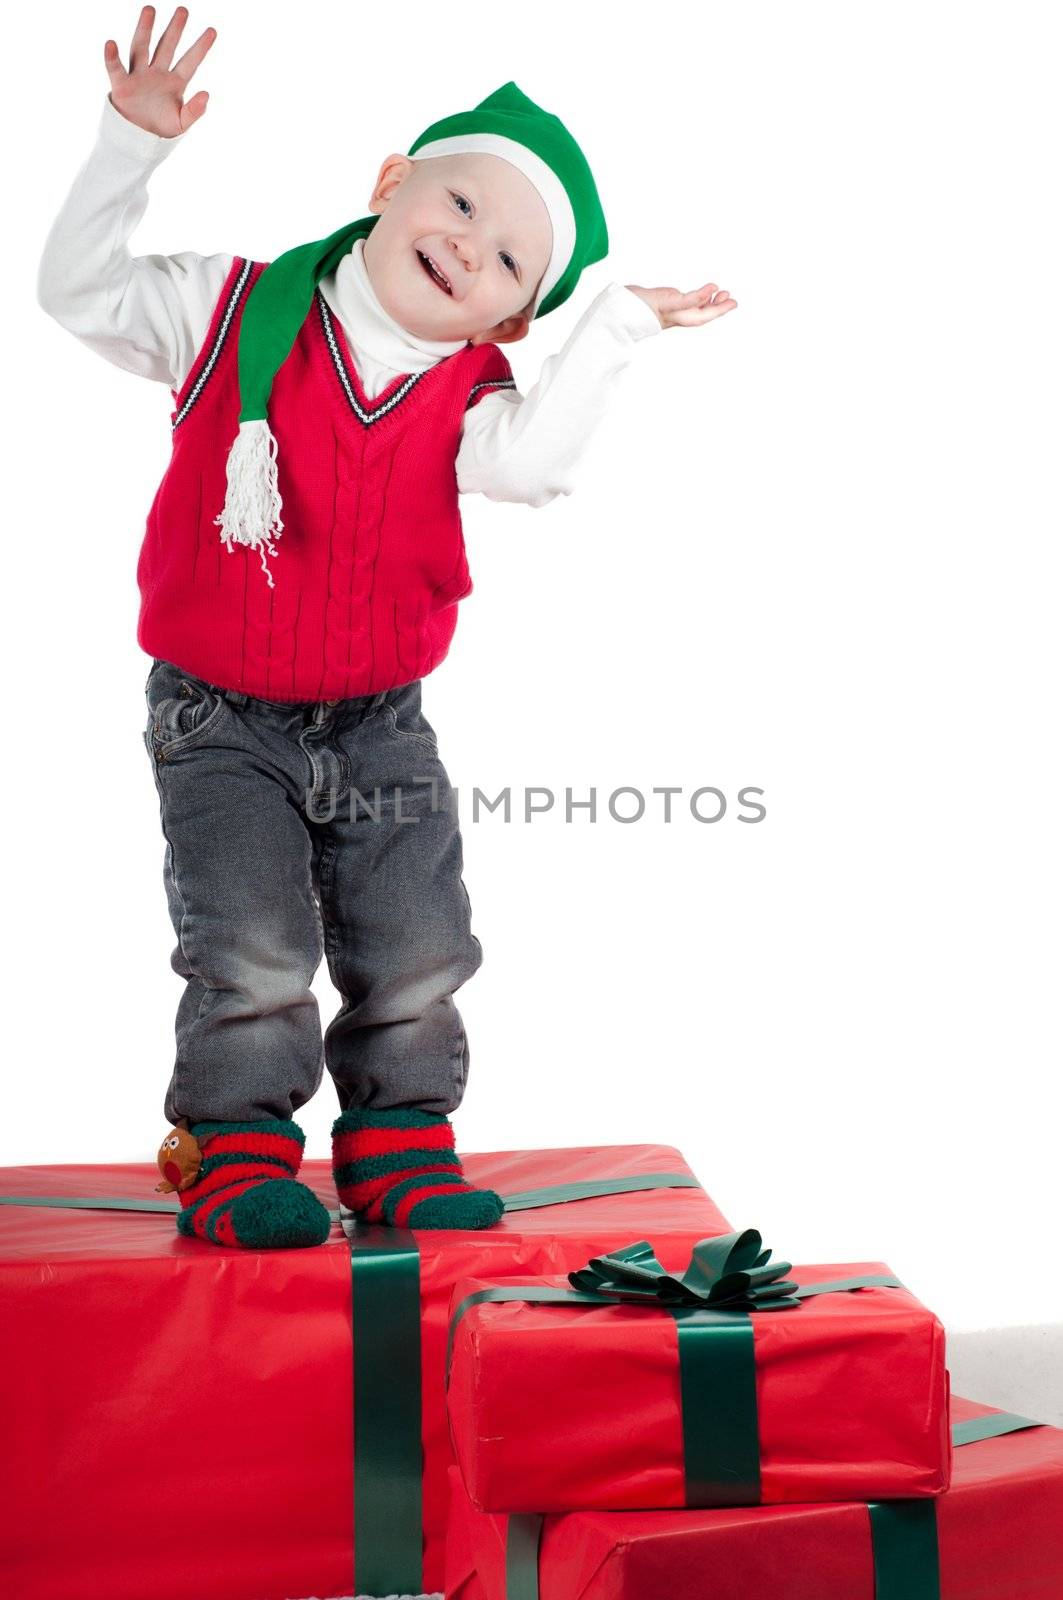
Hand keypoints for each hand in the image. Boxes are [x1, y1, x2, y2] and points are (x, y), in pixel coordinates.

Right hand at [104, 5, 216, 136]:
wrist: (138, 143)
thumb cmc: (161, 132)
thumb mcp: (182, 124)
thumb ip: (195, 110)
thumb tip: (206, 94)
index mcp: (175, 83)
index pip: (190, 61)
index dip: (201, 47)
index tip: (213, 31)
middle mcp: (157, 74)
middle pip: (166, 46)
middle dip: (175, 29)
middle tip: (183, 10)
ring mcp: (139, 77)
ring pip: (142, 48)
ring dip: (145, 29)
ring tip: (150, 9)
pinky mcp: (122, 85)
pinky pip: (116, 68)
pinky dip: (112, 57)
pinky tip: (111, 43)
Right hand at [626, 282, 737, 330]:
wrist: (621, 306)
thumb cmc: (642, 308)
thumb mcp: (670, 302)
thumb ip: (692, 299)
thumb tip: (713, 291)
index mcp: (681, 317)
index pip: (704, 315)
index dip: (718, 309)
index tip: (731, 301)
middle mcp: (679, 315)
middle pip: (703, 313)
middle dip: (718, 307)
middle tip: (731, 298)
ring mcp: (673, 309)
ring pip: (696, 308)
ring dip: (709, 302)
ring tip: (722, 294)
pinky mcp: (667, 301)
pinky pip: (687, 301)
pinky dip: (697, 296)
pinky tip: (702, 292)